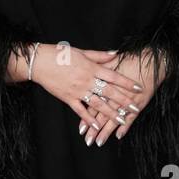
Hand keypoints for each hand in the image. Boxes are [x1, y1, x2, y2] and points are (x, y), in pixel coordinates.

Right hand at [24, 43, 142, 128]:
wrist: (39, 62)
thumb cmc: (61, 54)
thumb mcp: (82, 52)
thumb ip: (100, 56)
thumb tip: (116, 54)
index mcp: (91, 68)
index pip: (114, 76)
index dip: (127, 83)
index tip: (138, 88)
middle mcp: (86, 80)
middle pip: (109, 92)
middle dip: (123, 102)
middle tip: (135, 109)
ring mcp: (77, 90)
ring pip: (97, 104)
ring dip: (110, 113)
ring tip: (122, 120)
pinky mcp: (68, 98)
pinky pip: (80, 110)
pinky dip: (88, 118)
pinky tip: (97, 125)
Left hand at [78, 47, 166, 146]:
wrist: (151, 60)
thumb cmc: (131, 60)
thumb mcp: (111, 62)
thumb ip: (98, 69)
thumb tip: (87, 71)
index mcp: (106, 86)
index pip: (93, 106)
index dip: (86, 118)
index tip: (80, 129)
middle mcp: (115, 96)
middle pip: (101, 115)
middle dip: (94, 129)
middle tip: (87, 140)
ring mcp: (127, 101)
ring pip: (113, 119)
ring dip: (106, 132)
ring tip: (98, 142)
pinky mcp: (139, 104)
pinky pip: (130, 118)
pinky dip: (124, 127)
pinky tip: (118, 136)